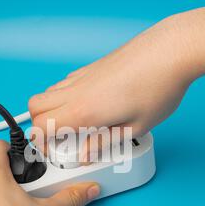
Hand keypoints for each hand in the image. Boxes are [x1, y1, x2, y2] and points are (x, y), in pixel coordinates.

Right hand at [29, 15, 195, 147]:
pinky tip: (86, 105)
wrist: (170, 52)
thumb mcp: (135, 128)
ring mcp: (81, 76)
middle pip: (34, 107)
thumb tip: (86, 153)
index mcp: (83, 111)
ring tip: (73, 124)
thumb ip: (104, 143)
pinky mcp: (90, 68)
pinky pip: (63, 84)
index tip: (53, 152)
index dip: (40, 144)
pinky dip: (63, 98)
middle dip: (38, 126)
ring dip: (50, 111)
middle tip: (58, 139)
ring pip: (47, 93)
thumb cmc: (158, 88)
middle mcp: (76, 91)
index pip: (41, 127)